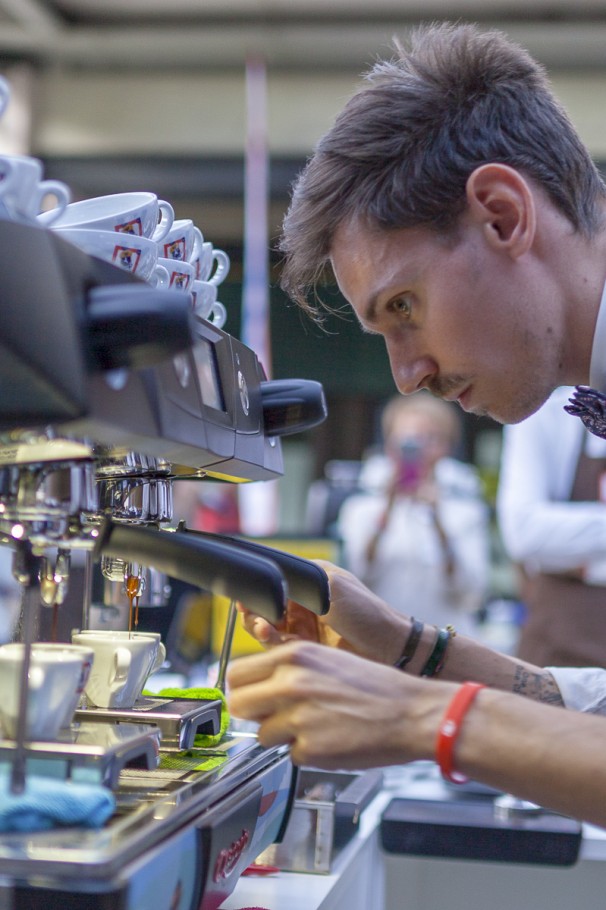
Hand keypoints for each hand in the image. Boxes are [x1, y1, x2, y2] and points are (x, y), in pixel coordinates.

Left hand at [227, 640, 450, 768]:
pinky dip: (308, 754)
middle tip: (274, 718)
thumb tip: (258, 686)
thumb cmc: (375, 687)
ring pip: (262, 735)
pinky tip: (331, 741)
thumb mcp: (326, 660)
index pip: (236, 673)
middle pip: (239, 705)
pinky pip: (292, 756)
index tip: (250, 697)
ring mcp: (298, 717)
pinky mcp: (310, 749)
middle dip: (253, 715)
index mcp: (293, 655)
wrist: (411, 712)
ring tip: (315, 727)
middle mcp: (290, 683)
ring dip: (283, 737)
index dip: (243, 689)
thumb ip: (289, 670)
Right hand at [238, 560, 409, 665]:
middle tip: (253, 616)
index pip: (274, 578)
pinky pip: (279, 646)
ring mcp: (304, 626)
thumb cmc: (368, 613)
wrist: (390, 650)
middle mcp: (304, 601)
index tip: (247, 594)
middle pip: (266, 604)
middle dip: (255, 610)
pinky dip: (272, 643)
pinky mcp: (305, 649)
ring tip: (264, 629)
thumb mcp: (333, 587)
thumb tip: (270, 580)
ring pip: (268, 626)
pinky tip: (275, 640)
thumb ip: (301, 581)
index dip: (259, 587)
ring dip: (261, 627)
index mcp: (310, 579)